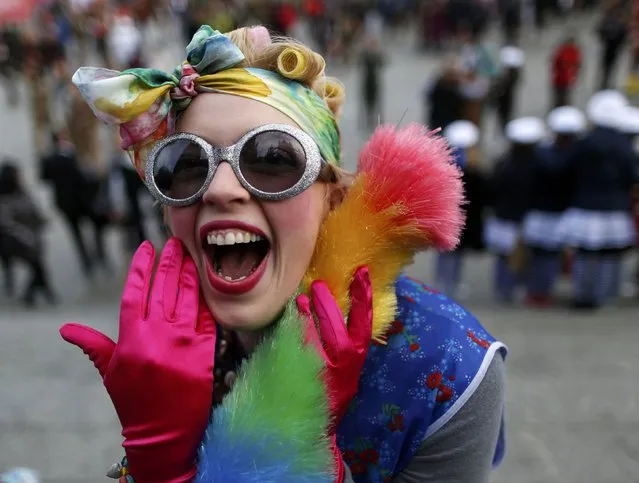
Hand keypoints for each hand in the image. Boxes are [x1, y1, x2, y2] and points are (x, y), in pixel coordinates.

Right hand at [60, 238, 215, 482]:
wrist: (163, 434)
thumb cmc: (134, 402)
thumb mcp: (110, 372)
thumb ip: (93, 344)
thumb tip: (66, 329)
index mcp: (131, 339)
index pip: (135, 292)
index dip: (140, 267)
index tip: (145, 247)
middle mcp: (158, 336)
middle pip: (163, 289)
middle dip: (168, 262)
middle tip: (172, 242)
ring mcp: (184, 343)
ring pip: (187, 298)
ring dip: (188, 274)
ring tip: (189, 256)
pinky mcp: (206, 352)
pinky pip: (208, 318)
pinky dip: (206, 300)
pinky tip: (206, 284)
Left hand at [296, 266, 372, 426]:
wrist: (313, 430)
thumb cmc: (329, 394)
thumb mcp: (344, 370)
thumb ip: (342, 343)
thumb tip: (329, 307)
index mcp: (355, 360)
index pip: (364, 324)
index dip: (363, 297)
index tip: (361, 273)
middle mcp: (342, 367)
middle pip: (338, 330)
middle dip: (328, 305)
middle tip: (318, 285)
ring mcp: (321, 374)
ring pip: (317, 339)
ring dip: (308, 316)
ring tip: (302, 299)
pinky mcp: (301, 379)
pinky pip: (296, 351)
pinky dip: (292, 333)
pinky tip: (287, 320)